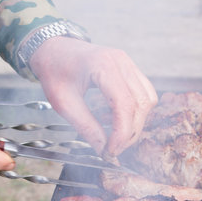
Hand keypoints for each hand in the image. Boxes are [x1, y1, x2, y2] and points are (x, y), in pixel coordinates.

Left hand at [30, 37, 157, 157]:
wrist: (53, 49)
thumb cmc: (54, 71)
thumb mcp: (63, 103)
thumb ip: (85, 126)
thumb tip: (103, 150)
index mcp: (103, 65)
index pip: (124, 104)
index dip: (122, 133)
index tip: (111, 151)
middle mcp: (121, 61)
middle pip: (141, 104)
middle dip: (130, 132)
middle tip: (112, 149)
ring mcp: (128, 63)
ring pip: (148, 100)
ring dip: (136, 123)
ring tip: (113, 134)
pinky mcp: (130, 69)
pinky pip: (145, 93)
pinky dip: (136, 111)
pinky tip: (115, 118)